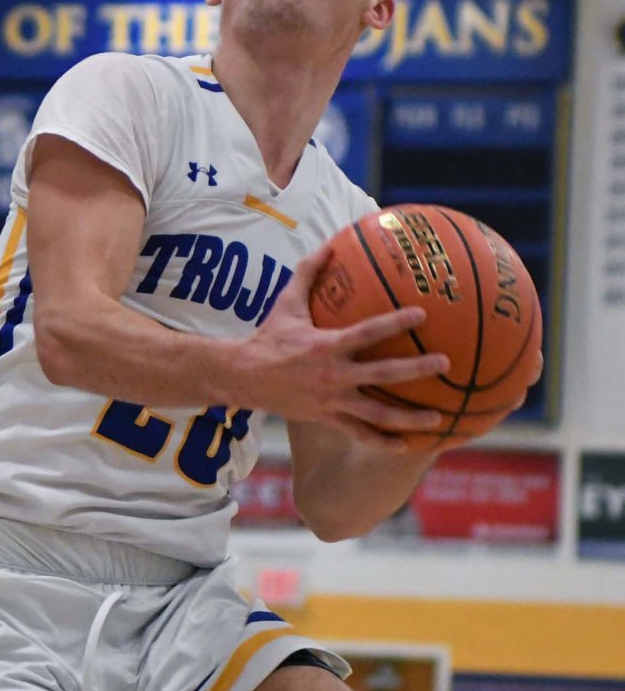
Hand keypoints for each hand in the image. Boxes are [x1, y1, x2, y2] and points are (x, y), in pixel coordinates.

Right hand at [240, 241, 451, 444]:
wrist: (244, 377)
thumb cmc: (269, 337)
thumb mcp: (286, 303)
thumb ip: (308, 273)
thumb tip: (329, 244)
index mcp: (326, 346)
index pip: (367, 333)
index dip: (396, 323)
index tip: (423, 314)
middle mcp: (332, 376)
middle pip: (382, 375)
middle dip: (416, 369)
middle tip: (445, 363)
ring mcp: (331, 401)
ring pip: (376, 414)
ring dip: (409, 418)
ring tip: (438, 418)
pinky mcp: (327, 418)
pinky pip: (360, 433)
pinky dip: (384, 442)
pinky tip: (408, 446)